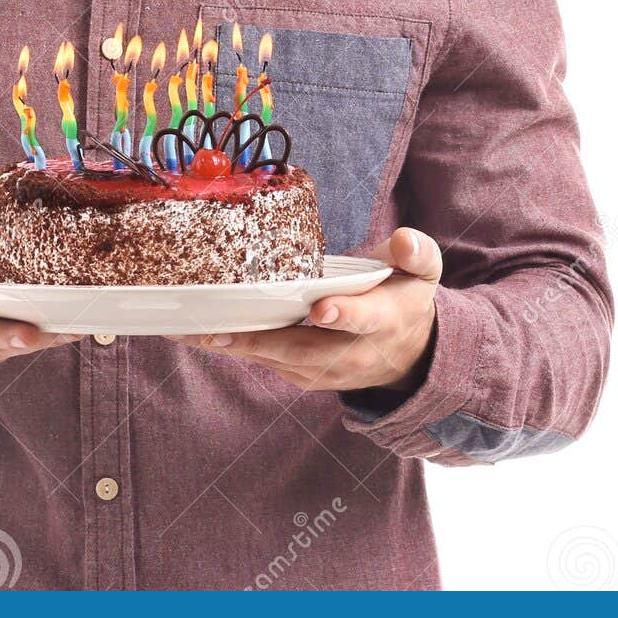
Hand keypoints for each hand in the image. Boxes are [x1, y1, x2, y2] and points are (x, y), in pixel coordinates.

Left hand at [174, 227, 440, 393]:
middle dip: (262, 341)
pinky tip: (203, 336)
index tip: (320, 309)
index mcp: (383, 319)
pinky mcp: (306, 376)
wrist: (410, 353)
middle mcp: (353, 352)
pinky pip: (269, 364)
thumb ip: (416, 253)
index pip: (363, 318)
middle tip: (220, 329)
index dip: (342, 315)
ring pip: (279, 361)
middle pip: (306, 349)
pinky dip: (237, 351)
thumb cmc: (406, 297)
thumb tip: (404, 241)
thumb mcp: (422, 272)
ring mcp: (328, 371)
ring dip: (237, 349)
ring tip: (195, 333)